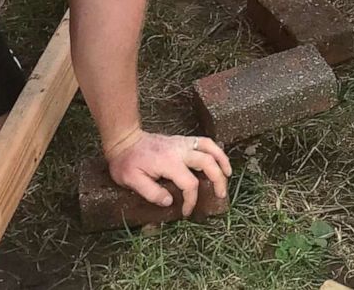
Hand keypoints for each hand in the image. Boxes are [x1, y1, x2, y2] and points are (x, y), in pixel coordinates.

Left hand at [104, 129, 231, 216]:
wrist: (124, 140)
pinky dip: (215, 150)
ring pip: (210, 147)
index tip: (186, 212)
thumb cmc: (126, 162)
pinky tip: (218, 160)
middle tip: (221, 195)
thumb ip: (151, 192)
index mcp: (168, 162)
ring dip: (222, 160)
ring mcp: (182, 143)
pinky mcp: (182, 140)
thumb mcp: (131, 180)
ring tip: (228, 174)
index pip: (189, 183)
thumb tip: (169, 202)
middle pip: (208, 162)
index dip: (191, 200)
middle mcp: (179, 150)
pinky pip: (204, 142)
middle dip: (218, 180)